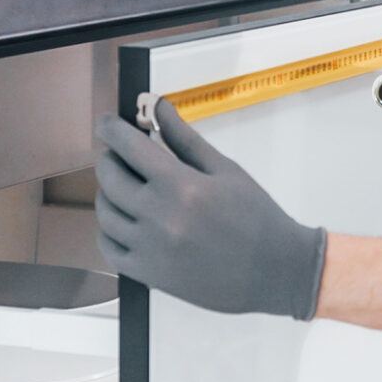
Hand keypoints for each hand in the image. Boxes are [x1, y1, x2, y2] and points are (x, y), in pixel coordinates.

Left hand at [93, 100, 326, 319]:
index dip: (111, 130)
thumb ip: (185, 139)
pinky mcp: (149, 274)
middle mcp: (159, 216)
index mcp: (181, 185)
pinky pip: (110, 249)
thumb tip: (157, 106)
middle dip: (109, 159)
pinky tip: (124, 221)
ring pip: (106, 213)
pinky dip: (109, 231)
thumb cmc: (257, 216)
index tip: (106, 124)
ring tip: (124, 187)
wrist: (276, 272)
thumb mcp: (226, 170)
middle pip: (111, 178)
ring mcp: (150, 248)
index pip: (129, 147)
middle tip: (119, 155)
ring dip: (108, 193)